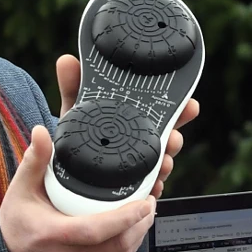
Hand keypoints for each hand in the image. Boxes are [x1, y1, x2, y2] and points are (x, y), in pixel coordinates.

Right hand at [0, 125, 152, 251]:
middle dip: (140, 224)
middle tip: (149, 203)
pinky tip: (132, 236)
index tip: (144, 202)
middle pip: (115, 246)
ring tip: (145, 216)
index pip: (96, 230)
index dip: (125, 218)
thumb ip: (35, 161)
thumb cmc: (15, 226)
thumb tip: (42, 133)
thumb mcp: (20, 190)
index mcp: (51, 235)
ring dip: (137, 237)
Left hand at [56, 54, 198, 198]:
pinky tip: (151, 190)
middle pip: (166, 140)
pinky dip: (149, 190)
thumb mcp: (73, 109)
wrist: (62, 166)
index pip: (161, 112)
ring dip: (164, 165)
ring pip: (159, 166)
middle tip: (174, 138)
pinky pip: (144, 191)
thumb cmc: (74, 133)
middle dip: (175, 139)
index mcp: (131, 121)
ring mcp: (136, 167)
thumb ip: (72, 86)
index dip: (178, 108)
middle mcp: (138, 143)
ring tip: (163, 164)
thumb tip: (66, 61)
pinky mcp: (128, 189)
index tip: (189, 105)